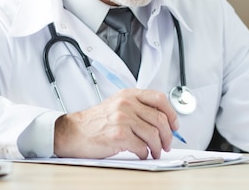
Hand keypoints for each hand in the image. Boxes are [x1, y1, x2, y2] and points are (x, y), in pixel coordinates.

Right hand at [53, 88, 178, 159]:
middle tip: (167, 144)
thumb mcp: (117, 105)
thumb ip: (138, 108)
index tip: (174, 125)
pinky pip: (142, 146)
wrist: (73, 132)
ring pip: (154, 134)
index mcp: (129, 95)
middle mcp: (127, 104)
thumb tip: (162, 120)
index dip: (172, 114)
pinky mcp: (119, 135)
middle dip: (168, 135)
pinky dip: (145, 153)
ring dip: (157, 147)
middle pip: (160, 119)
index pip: (160, 99)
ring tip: (154, 152)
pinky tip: (141, 154)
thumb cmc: (95, 122)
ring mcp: (123, 118)